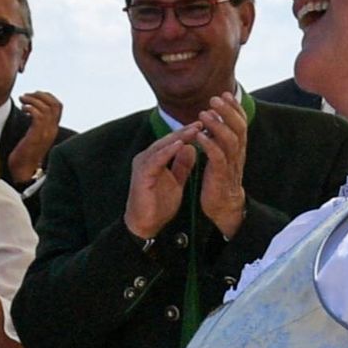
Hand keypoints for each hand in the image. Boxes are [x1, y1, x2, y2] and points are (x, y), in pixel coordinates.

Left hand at [9, 88, 61, 179]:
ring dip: (32, 100)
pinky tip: (23, 110)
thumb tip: (31, 111)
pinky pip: (37, 115)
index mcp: (52, 129)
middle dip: (39, 95)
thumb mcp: (34, 136)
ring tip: (22, 101)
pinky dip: (30, 108)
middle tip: (26, 96)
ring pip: (45, 107)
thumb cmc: (25, 155)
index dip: (47, 96)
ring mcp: (45, 133)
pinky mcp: (36, 136)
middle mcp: (52, 130)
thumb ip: (36, 125)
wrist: (24, 172)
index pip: (58, 106)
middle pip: (54, 104)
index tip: (34, 95)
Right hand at [122, 125, 198, 239]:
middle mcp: (146, 158)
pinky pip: (156, 159)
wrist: (145, 225)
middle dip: (185, 131)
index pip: (173, 142)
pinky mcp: (141, 174)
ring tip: (194, 129)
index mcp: (155, 159)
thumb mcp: (176, 182)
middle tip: (202, 122)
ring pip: (162, 146)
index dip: (188, 133)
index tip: (205, 126)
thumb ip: (182, 166)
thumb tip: (191, 148)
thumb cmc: (158, 206)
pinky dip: (168, 151)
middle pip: (168, 140)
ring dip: (179, 137)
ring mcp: (143, 165)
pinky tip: (181, 144)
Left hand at [187, 94, 249, 237]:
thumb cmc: (219, 177)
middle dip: (227, 111)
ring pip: (230, 140)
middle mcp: (238, 153)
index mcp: (238, 147)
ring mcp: (231, 164)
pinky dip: (209, 145)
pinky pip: (218, 157)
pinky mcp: (221, 175)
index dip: (235, 107)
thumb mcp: (221, 153)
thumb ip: (220, 136)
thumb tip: (213, 114)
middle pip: (239, 127)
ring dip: (217, 125)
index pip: (241, 122)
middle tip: (214, 99)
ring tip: (204, 114)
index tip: (224, 94)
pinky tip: (199, 136)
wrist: (222, 206)